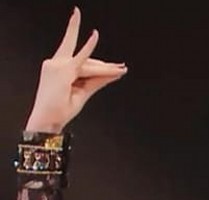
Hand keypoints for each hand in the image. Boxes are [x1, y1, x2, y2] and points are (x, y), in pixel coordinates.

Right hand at [25, 7, 127, 132]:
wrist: (49, 119)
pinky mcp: (64, 69)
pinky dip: (88, 46)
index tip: (110, 57)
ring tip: (121, 70)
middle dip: (102, 62)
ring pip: (89, 65)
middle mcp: (56, 63)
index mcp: (59, 68)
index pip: (82, 61)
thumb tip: (114, 73)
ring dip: (105, 69)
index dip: (95, 57)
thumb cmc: (62, 108)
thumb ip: (98, 81)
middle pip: (87, 61)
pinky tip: (94, 35)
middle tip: (121, 67)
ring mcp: (58, 65)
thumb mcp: (84, 93)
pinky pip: (80, 58)